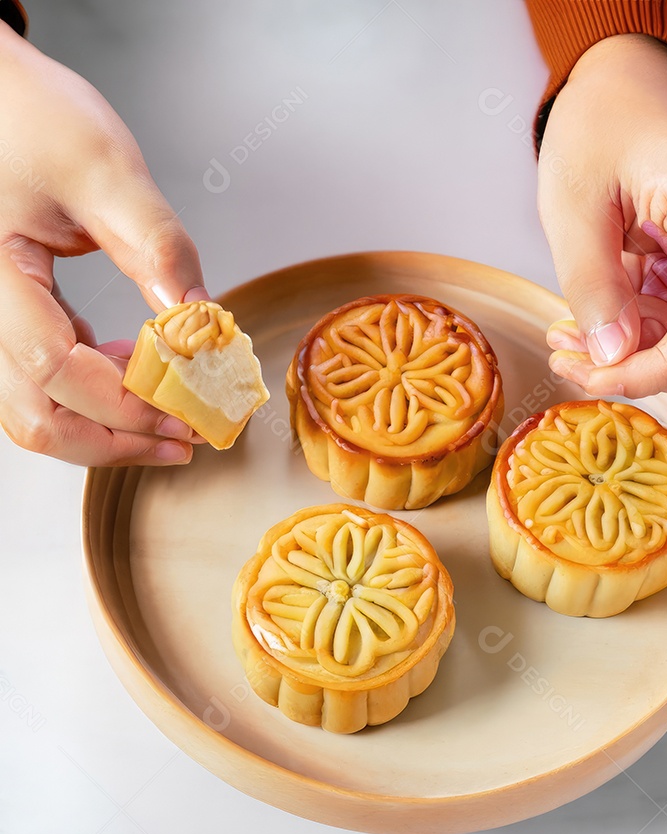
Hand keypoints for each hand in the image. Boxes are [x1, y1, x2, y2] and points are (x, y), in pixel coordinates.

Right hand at [0, 22, 206, 464]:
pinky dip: (95, 395)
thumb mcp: (103, 169)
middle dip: (115, 440)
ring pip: (36, 413)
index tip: (190, 409)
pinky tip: (138, 374)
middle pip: (35, 418)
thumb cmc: (30, 117)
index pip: (54, 369)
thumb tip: (204, 326)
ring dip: (105, 427)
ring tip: (170, 414)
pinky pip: (44, 383)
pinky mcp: (10, 322)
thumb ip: (157, 248)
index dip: (125, 403)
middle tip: (184, 438)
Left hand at [537, 34, 666, 396]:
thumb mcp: (572, 204)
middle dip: (650, 368)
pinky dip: (657, 333)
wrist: (630, 82)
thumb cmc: (602, 122)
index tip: (602, 376)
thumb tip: (612, 358)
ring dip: (650, 355)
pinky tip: (607, 319)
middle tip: (574, 361)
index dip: (666, 366)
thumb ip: (592, 285)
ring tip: (578, 337)